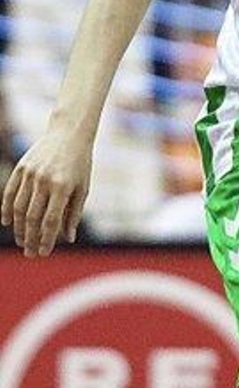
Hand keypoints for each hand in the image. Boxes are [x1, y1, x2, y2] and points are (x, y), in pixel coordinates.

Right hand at [1, 127, 93, 256]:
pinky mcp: (21, 168)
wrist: (68, 135)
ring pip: (19, 208)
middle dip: (31, 238)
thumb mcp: (82, 188)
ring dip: (19, 228)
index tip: (44, 253)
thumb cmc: (80, 164)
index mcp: (62, 187)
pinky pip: (10, 193)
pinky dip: (7, 209)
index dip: (46, 239)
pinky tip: (8, 223)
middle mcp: (44, 181)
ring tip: (23, 242)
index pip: (51, 221)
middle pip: (33, 217)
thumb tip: (68, 238)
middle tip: (31, 253)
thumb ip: (74, 213)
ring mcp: (30, 174)